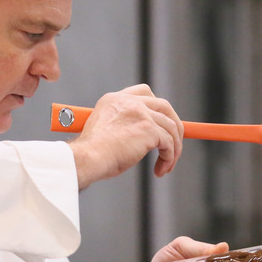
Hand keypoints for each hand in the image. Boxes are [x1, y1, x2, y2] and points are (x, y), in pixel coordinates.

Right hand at [68, 84, 182, 189]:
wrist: (87, 158)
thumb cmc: (91, 153)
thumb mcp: (106, 131)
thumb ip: (123, 126)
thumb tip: (143, 139)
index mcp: (115, 99)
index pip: (144, 92)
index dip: (158, 108)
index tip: (162, 123)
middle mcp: (129, 102)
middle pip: (165, 107)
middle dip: (174, 126)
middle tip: (173, 145)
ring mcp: (141, 113)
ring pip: (171, 128)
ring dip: (173, 149)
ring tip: (166, 166)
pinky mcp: (149, 128)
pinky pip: (169, 143)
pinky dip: (169, 157)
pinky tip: (161, 169)